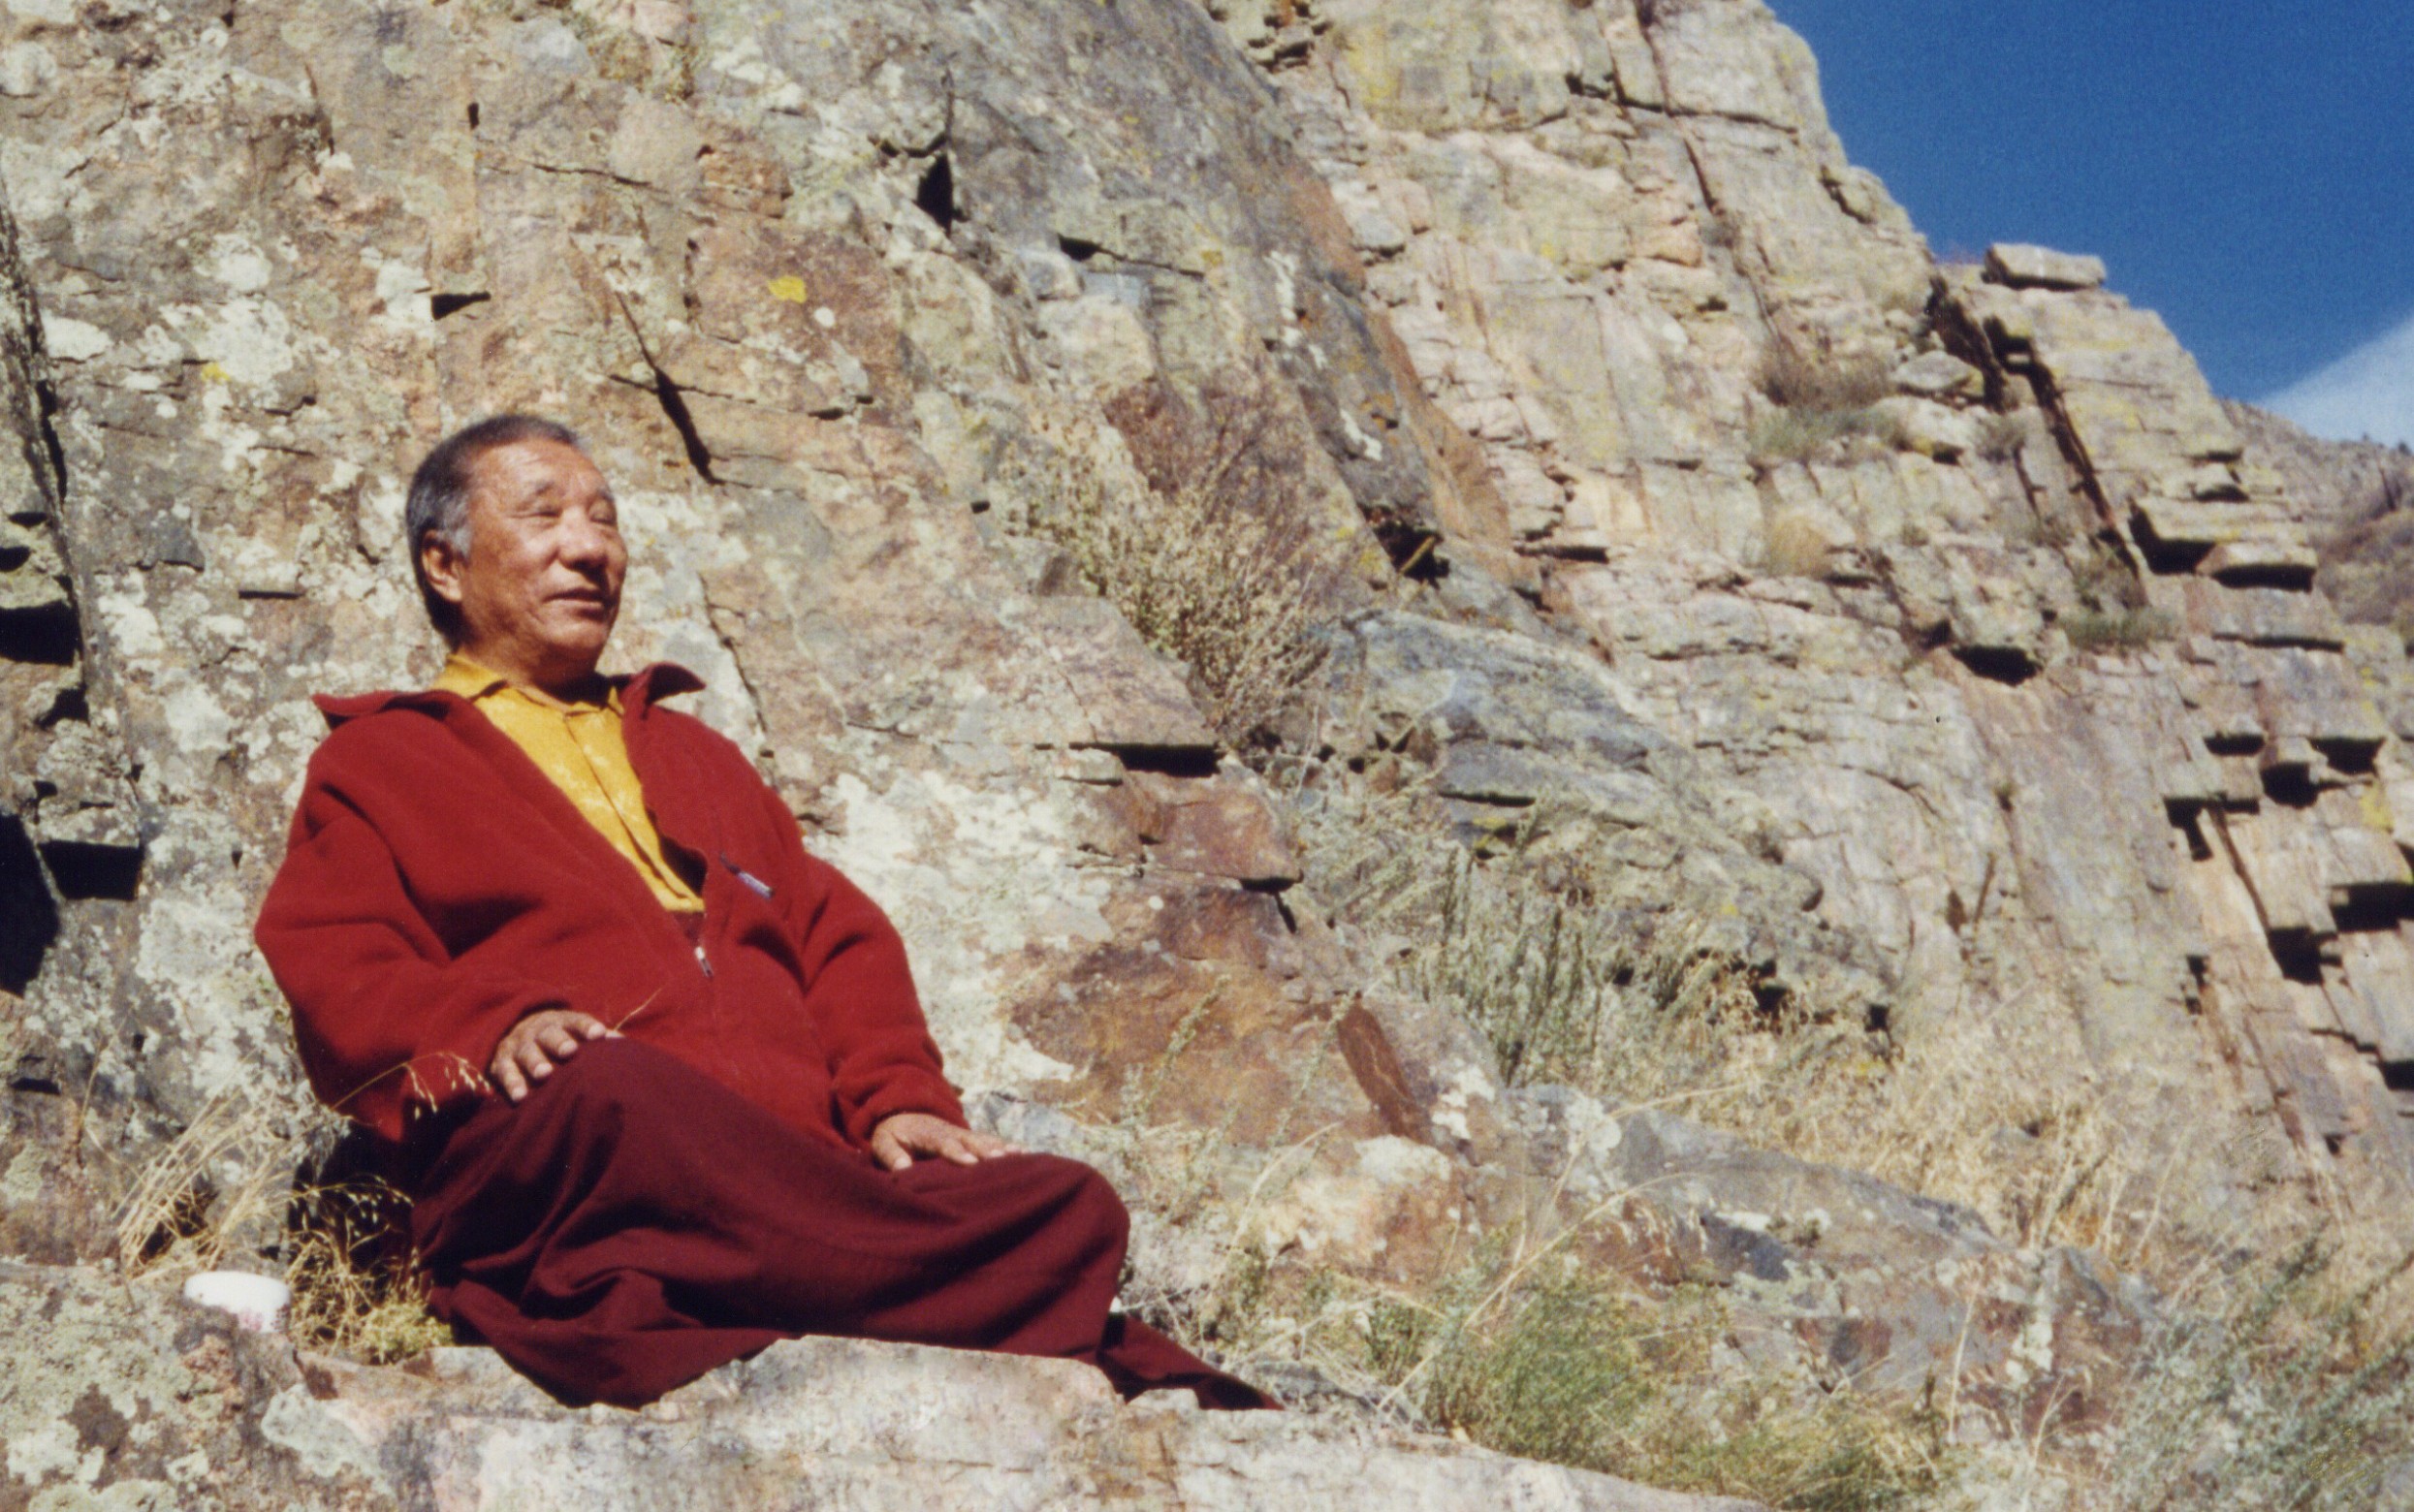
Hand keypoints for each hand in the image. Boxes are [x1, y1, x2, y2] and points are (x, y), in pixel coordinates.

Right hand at [489, 1009, 616, 1102]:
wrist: (511, 1028)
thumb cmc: (556, 1037)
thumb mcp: (573, 1031)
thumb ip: (597, 1039)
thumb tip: (628, 1048)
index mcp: (560, 1022)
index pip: (575, 1021)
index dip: (587, 1027)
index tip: (599, 1034)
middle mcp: (537, 1031)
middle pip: (549, 1034)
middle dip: (559, 1042)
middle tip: (570, 1051)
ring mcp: (517, 1046)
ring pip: (526, 1052)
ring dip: (535, 1062)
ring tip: (544, 1074)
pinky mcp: (500, 1063)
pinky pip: (505, 1073)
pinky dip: (512, 1084)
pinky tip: (521, 1097)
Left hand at [868, 1112, 1017, 1170]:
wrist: (902, 1113)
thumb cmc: (892, 1133)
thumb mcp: (882, 1142)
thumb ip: (890, 1155)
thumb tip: (903, 1169)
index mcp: (928, 1133)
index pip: (945, 1144)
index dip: (958, 1154)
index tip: (971, 1164)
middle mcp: (950, 1131)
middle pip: (971, 1141)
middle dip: (988, 1150)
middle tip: (1004, 1160)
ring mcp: (963, 1133)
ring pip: (985, 1140)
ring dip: (1002, 1148)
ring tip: (1022, 1156)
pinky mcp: (970, 1139)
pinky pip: (991, 1142)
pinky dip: (1007, 1147)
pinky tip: (1026, 1154)